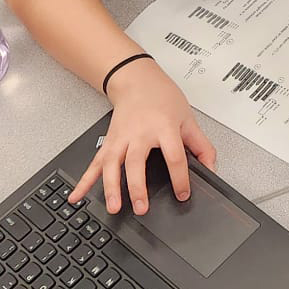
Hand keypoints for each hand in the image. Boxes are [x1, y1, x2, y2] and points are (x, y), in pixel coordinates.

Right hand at [70, 57, 217, 215]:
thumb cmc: (162, 97)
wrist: (137, 80)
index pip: (174, 156)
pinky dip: (85, 180)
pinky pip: (95, 163)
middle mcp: (140, 133)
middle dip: (137, 187)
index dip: (180, 178)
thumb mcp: (188, 118)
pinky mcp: (109, 142)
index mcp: (164, 128)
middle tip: (141, 208)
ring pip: (113, 164)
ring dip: (111, 187)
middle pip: (137, 162)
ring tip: (114, 207)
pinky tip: (77, 195)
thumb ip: (201, 146)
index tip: (182, 195)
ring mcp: (121, 138)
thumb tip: (211, 169)